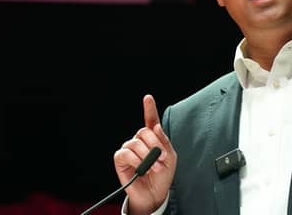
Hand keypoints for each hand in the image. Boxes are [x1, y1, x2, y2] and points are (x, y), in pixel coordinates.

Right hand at [113, 94, 176, 214]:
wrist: (155, 194)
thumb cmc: (162, 175)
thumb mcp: (170, 157)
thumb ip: (164, 141)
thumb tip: (156, 127)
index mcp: (152, 138)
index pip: (150, 120)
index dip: (149, 108)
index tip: (148, 98)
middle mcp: (139, 141)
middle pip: (144, 132)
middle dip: (155, 145)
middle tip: (162, 158)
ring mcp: (129, 148)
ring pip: (136, 143)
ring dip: (148, 156)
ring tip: (155, 167)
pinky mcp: (121, 159)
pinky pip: (126, 153)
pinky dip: (137, 161)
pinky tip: (143, 169)